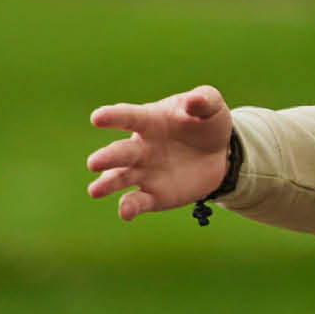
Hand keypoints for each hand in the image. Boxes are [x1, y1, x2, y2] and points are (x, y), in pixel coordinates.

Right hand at [86, 87, 236, 220]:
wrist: (221, 154)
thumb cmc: (206, 122)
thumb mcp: (211, 106)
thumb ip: (204, 100)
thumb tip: (193, 101)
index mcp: (149, 120)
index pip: (128, 117)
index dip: (113, 117)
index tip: (97, 117)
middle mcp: (141, 148)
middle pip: (120, 152)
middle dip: (107, 157)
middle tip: (93, 163)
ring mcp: (145, 172)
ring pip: (121, 178)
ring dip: (108, 184)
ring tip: (95, 190)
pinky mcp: (154, 195)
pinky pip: (138, 202)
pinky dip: (130, 207)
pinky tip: (125, 213)